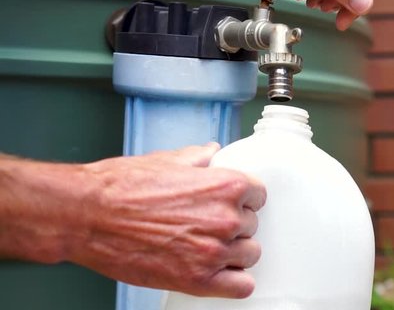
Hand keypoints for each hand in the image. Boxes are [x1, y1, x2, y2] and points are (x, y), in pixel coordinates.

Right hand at [71, 144, 265, 297]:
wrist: (87, 215)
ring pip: (250, 255)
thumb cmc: (120, 187)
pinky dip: (234, 281)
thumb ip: (199, 158)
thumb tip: (212, 153)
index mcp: (225, 185)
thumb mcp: (167, 160)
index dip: (243, 199)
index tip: (231, 203)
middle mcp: (226, 218)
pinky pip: (241, 286)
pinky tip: (218, 273)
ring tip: (208, 247)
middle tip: (207, 224)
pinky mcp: (198, 280)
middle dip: (233, 225)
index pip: (259, 195)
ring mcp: (214, 251)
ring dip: (233, 252)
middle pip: (252, 225)